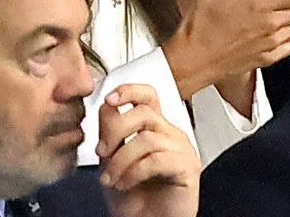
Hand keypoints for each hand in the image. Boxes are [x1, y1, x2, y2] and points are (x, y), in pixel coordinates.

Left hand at [96, 85, 199, 216]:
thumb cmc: (132, 197)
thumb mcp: (111, 158)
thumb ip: (111, 131)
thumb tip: (108, 107)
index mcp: (153, 128)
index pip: (147, 95)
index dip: (129, 91)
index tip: (110, 99)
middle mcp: (170, 134)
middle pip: (143, 112)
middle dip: (115, 130)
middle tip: (102, 152)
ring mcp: (181, 150)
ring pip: (147, 138)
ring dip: (121, 159)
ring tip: (111, 178)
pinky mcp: (187, 168)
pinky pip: (157, 159)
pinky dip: (134, 172)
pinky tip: (126, 183)